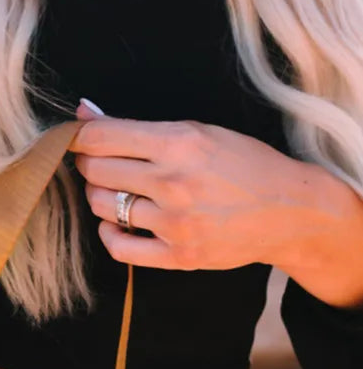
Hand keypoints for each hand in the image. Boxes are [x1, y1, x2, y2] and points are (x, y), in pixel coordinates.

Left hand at [68, 101, 362, 290]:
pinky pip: (119, 247)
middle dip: (88, 165)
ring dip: (99, 197)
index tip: (80, 140)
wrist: (288, 210)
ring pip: (103, 207)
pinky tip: (117, 224)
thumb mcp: (200, 131)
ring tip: (113, 190)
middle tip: (94, 164)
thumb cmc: (244, 164)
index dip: (81, 138)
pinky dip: (109, 234)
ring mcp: (175, 222)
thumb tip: (84, 113)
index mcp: (181, 143)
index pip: (103, 138)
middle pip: (97, 172)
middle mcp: (174, 182)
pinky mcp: (178, 255)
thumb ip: (139, 127)